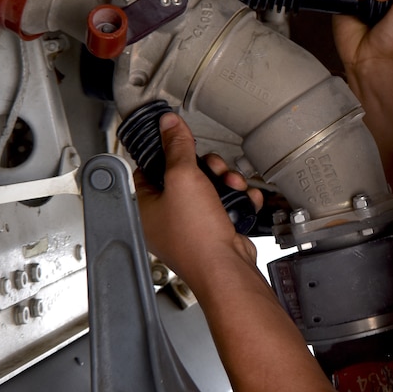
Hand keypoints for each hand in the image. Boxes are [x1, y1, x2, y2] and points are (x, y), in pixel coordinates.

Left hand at [134, 112, 262, 282]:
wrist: (226, 268)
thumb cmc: (196, 236)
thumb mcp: (184, 178)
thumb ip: (177, 147)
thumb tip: (168, 124)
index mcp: (147, 206)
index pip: (149, 168)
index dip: (167, 151)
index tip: (181, 139)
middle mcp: (167, 217)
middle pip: (185, 176)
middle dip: (207, 167)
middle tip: (213, 168)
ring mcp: (192, 225)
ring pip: (209, 188)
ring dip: (226, 180)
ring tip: (233, 184)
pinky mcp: (215, 230)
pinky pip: (226, 204)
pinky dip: (238, 198)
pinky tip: (245, 197)